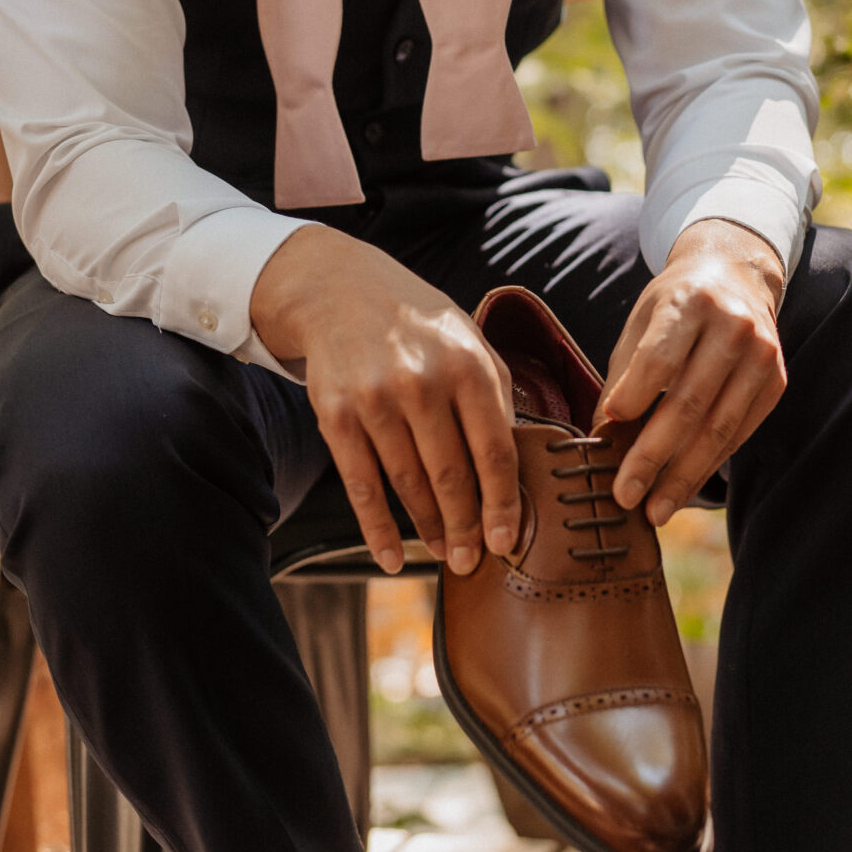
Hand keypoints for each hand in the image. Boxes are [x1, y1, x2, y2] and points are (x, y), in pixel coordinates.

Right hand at [250, 226, 518, 577]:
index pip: (494, 452)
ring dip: (429, 529)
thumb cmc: (417, 326)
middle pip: (452, 477)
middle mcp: (423, 382)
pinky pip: (362, 487)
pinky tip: (392, 557)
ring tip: (444, 553)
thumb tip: (515, 468)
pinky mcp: (337, 416)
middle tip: (474, 561)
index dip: (503, 505)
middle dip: (466, 528)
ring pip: (409, 485)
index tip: (507, 541)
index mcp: (468, 365)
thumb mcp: (468, 342)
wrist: (339, 289)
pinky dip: (378, 530)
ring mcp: (376, 400)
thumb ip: (495, 396)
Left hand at [595, 219, 786, 526]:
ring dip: (683, 476)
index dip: (633, 398)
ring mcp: (761, 355)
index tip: (603, 434)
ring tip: (654, 509)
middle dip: (652, 457)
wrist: (737, 276)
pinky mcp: (776, 381)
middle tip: (624, 496)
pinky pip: (739, 433)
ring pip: (718, 428)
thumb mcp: (641, 322)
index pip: (660, 358)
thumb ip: (623, 376)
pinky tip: (683, 487)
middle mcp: (732, 326)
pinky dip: (708, 464)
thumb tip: (600, 439)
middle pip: (688, 403)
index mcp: (689, 303)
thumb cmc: (676, 305)